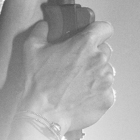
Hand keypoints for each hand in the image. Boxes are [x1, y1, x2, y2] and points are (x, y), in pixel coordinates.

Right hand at [12, 19, 116, 133]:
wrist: (43, 115)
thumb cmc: (38, 83)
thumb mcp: (31, 49)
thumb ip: (40, 31)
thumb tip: (45, 25)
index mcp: (85, 44)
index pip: (105, 28)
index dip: (98, 31)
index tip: (93, 36)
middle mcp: (99, 60)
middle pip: (105, 51)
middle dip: (93, 56)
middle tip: (76, 66)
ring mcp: (106, 80)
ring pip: (106, 72)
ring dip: (95, 75)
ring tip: (76, 84)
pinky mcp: (107, 98)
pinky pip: (106, 92)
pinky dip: (96, 94)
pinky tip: (81, 97)